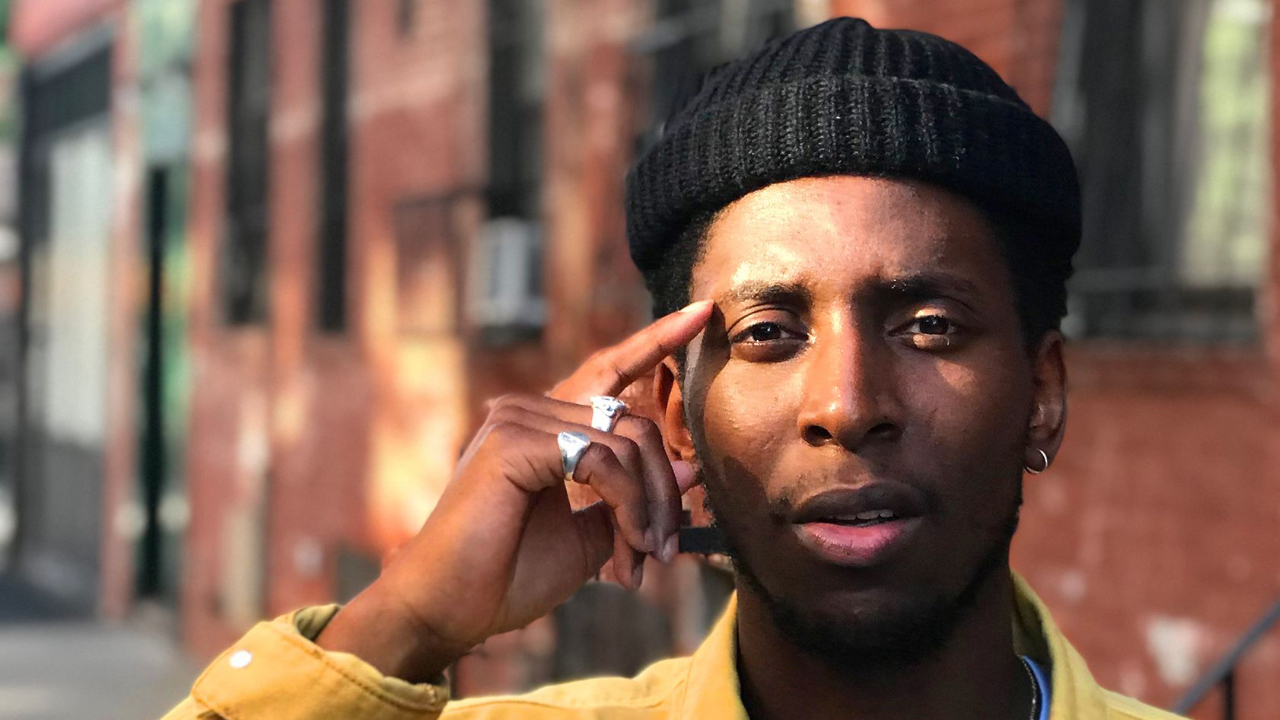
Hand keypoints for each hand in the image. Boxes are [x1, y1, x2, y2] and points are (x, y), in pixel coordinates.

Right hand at [317, 301, 711, 681]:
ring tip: (641, 562)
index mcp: (547, 425)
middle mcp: (532, 410)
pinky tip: (625, 547)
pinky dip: (626, 505)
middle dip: (661, 492)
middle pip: (635, 425)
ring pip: (626, 444)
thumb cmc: (510, 576)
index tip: (700, 312)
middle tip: (665, 550)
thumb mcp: (591, 535)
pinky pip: (601, 460)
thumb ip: (633, 497)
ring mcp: (520, 418)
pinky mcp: (514, 438)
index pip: (611, 369)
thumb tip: (690, 469)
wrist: (451, 608)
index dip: (656, 340)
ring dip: (646, 509)